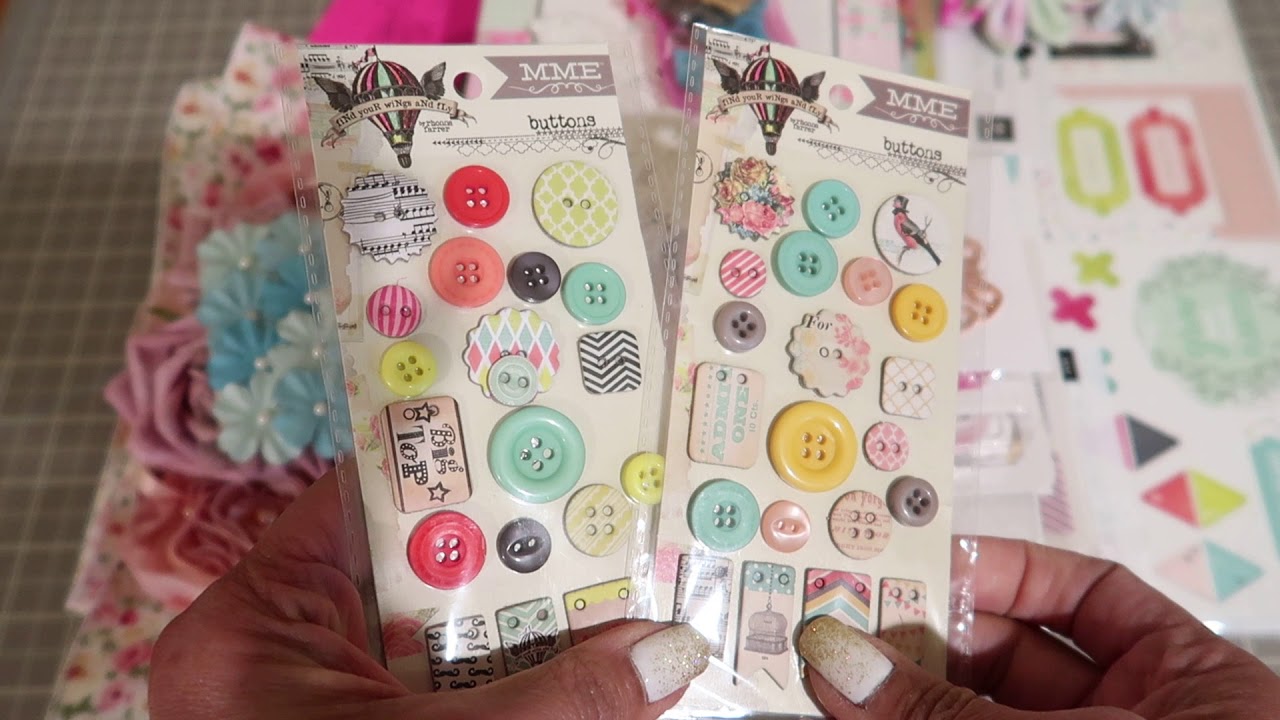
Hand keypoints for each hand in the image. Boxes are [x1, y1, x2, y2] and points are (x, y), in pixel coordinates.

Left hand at [149, 468, 710, 719]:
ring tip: (620, 576)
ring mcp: (328, 700)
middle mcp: (284, 653)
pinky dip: (518, 679)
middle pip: (419, 568)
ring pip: (447, 635)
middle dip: (516, 550)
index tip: (546, 436)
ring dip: (530, 620)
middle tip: (609, 507)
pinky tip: (591, 660)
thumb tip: (672, 651)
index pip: (362, 501)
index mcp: (253, 626)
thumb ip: (556, 703)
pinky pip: (452, 687)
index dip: (456, 464)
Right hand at [796, 536, 1279, 718]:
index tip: (915, 562)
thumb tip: (844, 662)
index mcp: (1191, 686)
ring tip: (833, 677)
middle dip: (928, 640)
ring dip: (904, 699)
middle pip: (1013, 660)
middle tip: (847, 621)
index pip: (1086, 596)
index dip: (998, 570)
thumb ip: (951, 714)